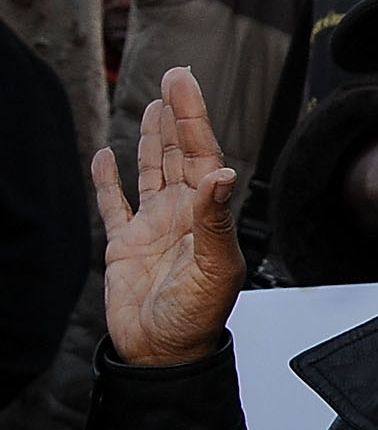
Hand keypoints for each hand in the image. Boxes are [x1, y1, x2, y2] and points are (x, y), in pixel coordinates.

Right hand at [92, 67, 246, 366]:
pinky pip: (115, 205)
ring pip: (152, 171)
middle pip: (180, 153)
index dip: (194, 117)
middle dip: (177, 116)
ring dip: (154, 139)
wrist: (163, 352)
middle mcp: (182, 215)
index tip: (184, 83)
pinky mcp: (125, 245)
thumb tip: (222, 174)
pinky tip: (104, 156)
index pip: (202, 154)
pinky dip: (108, 181)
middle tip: (174, 77)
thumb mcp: (214, 267)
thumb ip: (214, 220)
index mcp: (206, 215)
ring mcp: (153, 227)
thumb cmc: (197, 317)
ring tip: (154, 105)